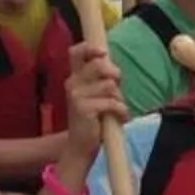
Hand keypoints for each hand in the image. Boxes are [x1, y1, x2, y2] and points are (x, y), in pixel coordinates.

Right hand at [58, 41, 123, 171]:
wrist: (80, 146)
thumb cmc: (92, 119)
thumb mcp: (95, 95)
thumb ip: (101, 80)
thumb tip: (115, 69)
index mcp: (74, 77)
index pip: (76, 52)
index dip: (90, 48)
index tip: (103, 53)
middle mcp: (72, 83)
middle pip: (100, 65)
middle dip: (115, 76)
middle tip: (117, 89)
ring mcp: (76, 96)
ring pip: (110, 85)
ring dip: (119, 98)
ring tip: (117, 109)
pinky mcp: (84, 109)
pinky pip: (112, 102)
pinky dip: (122, 111)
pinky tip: (121, 118)